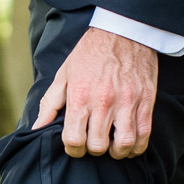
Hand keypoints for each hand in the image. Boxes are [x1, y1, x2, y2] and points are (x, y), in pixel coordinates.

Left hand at [34, 28, 156, 158]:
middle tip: (92, 144)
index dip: (72, 150)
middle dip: (92, 150)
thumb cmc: (90, 53)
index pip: (73, 139)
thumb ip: (50, 104)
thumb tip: (37, 128)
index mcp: (80, 96)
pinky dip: (137, 147)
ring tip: (111, 148)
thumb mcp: (64, 74)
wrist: (123, 30)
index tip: (75, 146)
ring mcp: (127, 102)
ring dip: (116, 153)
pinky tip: (129, 146)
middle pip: (97, 146)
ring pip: (123, 145)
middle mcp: (103, 102)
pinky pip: (144, 134)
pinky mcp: (146, 101)